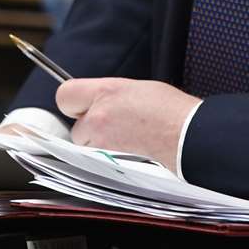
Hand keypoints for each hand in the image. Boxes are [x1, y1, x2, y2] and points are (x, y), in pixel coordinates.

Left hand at [55, 77, 201, 172]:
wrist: (184, 134)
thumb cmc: (167, 109)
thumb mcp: (133, 87)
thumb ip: (108, 94)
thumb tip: (97, 100)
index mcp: (105, 93)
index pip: (64, 94)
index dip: (73, 99)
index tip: (82, 102)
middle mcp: (99, 117)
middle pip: (74, 125)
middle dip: (87, 125)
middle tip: (108, 121)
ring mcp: (102, 141)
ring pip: (85, 144)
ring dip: (96, 141)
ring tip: (122, 134)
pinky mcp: (109, 160)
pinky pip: (98, 156)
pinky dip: (107, 153)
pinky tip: (126, 145)